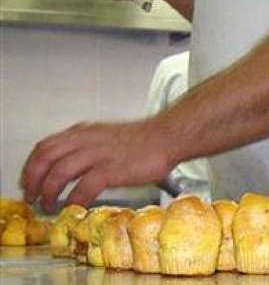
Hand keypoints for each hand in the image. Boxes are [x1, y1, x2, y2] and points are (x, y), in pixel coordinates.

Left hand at [20, 120, 174, 212]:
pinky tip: (74, 207)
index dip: (32, 166)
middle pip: (45, 158)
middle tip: (34, 197)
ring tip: (50, 206)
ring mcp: (98, 154)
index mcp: (83, 132)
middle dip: (34, 180)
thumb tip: (69, 166)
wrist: (168, 136)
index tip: (30, 181)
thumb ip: (86, 146)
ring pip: (59, 172)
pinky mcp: (112, 169)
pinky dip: (74, 200)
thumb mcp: (106, 135)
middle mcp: (86, 140)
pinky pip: (83, 187)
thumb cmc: (142, 140)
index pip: (45, 146)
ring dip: (50, 193)